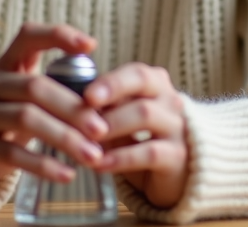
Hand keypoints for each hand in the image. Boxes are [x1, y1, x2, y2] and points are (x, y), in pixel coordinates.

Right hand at [0, 23, 108, 205]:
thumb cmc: (10, 118)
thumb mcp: (25, 97)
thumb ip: (55, 88)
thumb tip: (105, 96)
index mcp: (3, 63)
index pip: (28, 36)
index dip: (59, 36)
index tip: (92, 46)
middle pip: (34, 87)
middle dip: (73, 108)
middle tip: (102, 129)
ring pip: (25, 119)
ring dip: (65, 138)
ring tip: (93, 155)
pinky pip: (12, 154)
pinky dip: (43, 165)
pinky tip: (67, 174)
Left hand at [86, 62, 188, 208]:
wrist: (175, 176)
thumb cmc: (140, 140)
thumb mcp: (122, 119)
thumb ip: (104, 108)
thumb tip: (70, 101)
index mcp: (155, 84)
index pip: (136, 72)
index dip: (111, 80)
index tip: (87, 93)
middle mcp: (170, 99)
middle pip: (144, 83)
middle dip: (112, 90)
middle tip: (86, 106)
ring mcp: (177, 126)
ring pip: (145, 114)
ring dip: (112, 125)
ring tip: (87, 138)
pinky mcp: (177, 156)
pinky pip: (149, 152)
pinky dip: (120, 158)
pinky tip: (100, 164)